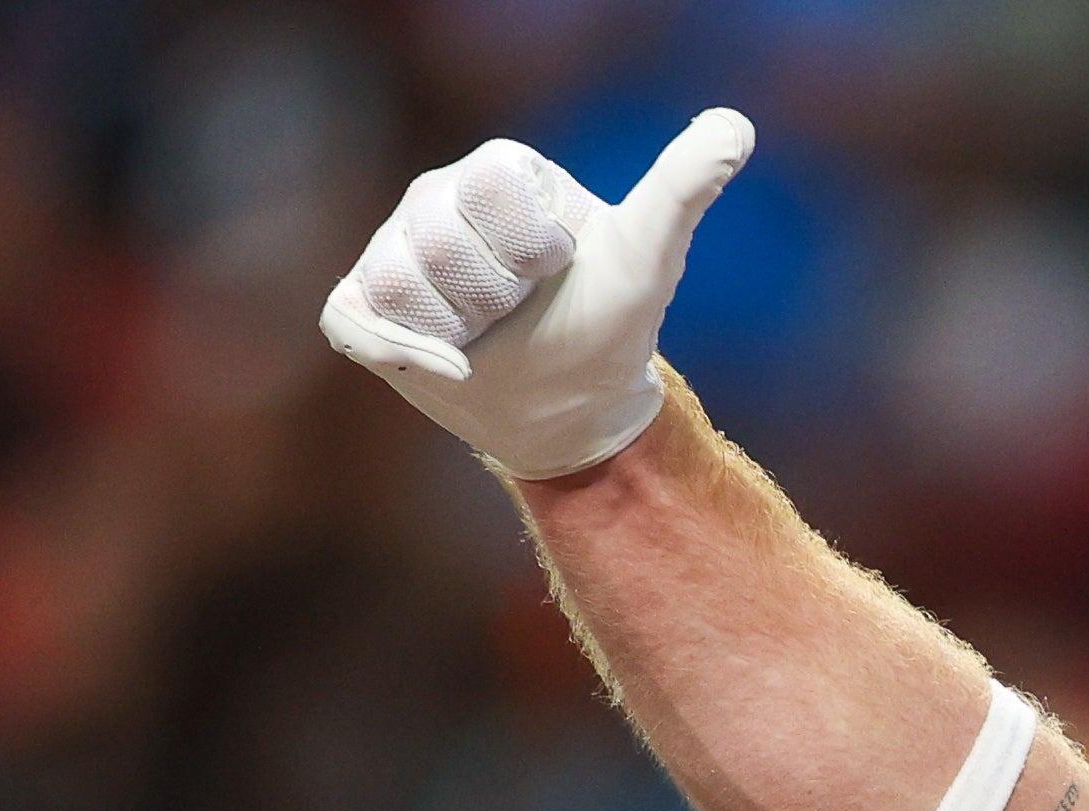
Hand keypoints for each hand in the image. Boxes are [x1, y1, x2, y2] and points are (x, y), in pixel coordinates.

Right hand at [319, 110, 751, 480]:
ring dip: (454, 328)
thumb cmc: (610, 324)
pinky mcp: (365, 302)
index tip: (556, 268)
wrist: (573, 406)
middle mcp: (438, 196)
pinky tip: (450, 364)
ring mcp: (394, 246)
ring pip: (395, 283)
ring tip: (487, 331)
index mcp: (499, 172)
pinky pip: (351, 318)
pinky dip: (401, 351)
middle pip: (434, 240)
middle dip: (489, 295)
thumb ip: (682, 188)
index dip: (524, 248)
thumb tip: (736, 126)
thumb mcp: (650, 256)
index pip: (483, 192)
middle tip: (520, 308)